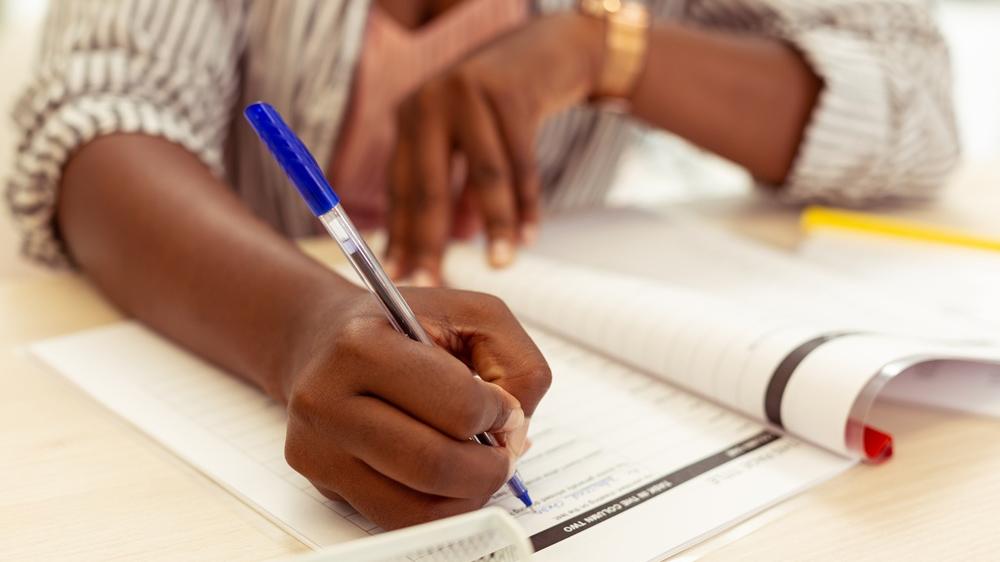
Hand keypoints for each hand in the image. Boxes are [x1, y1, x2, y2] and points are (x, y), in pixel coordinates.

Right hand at [278, 286, 550, 528]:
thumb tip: (516, 426)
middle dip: (490, 466)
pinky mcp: (322, 481)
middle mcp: (326, 399)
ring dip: (469, 493)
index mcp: (361, 346)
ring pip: (418, 506)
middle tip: (503, 450)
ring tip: (480, 465)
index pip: (456, 406)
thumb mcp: (470, 312)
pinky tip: (451, 480)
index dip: (500, 413)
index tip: (504, 407)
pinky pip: (399, 520)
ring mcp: (318, 447)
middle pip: (434, 464)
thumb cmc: (402, 324)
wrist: (321, 338)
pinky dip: (441, 510)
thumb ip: (515, 360)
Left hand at [386, 12, 604, 283]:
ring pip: (482, 176)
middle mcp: (431, 102)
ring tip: (501, 263)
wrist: (549, 49)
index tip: (399, 279)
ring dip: (495, 225)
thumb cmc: (501, 105)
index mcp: (412, 117)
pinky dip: (527, 203)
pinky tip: (529, 235)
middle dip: (430, 241)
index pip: (401, 188)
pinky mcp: (510, 93)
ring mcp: (469, 93)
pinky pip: (521, 162)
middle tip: (430, 284)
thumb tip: (442, 246)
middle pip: (429, 185)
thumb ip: (453, 188)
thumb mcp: (465, 140)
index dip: (400, 237)